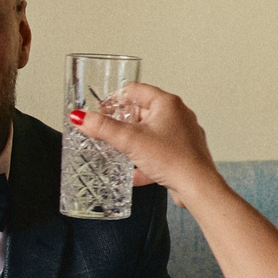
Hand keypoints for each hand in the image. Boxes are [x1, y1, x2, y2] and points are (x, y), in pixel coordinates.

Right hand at [68, 83, 218, 197]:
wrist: (197, 186)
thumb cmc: (173, 159)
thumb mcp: (130, 141)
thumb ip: (103, 128)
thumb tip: (80, 117)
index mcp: (167, 103)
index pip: (135, 90)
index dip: (115, 99)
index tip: (102, 110)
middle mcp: (178, 115)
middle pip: (143, 111)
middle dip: (124, 123)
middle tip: (109, 132)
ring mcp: (182, 134)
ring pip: (151, 132)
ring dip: (134, 141)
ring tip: (120, 151)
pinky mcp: (184, 152)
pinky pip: (159, 151)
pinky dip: (146, 158)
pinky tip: (135, 172)